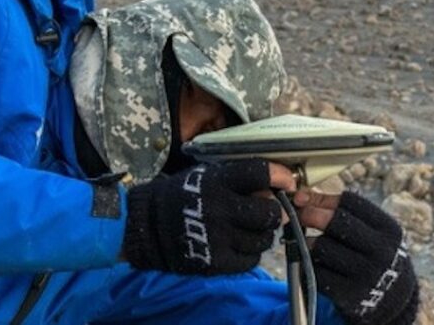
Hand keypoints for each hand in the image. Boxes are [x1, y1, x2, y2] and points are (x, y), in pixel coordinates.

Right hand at [122, 159, 294, 274]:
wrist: (146, 227)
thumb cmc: (181, 196)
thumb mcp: (205, 175)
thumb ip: (237, 179)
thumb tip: (275, 188)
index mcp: (217, 181)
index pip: (259, 173)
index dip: (280, 176)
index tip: (287, 181)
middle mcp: (219, 208)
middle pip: (269, 212)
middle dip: (274, 211)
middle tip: (268, 211)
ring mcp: (218, 237)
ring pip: (264, 238)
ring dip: (262, 233)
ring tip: (249, 229)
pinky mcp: (216, 262)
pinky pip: (251, 259)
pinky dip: (250, 252)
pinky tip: (239, 244)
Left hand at [295, 191, 419, 324]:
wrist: (393, 299)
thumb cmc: (375, 256)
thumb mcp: (375, 233)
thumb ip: (347, 214)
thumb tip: (305, 197)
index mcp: (387, 229)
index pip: (351, 203)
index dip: (322, 198)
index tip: (303, 197)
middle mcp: (380, 250)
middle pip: (337, 222)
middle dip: (311, 214)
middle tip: (298, 215)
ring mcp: (365, 274)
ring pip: (322, 248)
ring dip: (306, 241)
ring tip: (304, 241)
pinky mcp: (349, 295)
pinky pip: (317, 272)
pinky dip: (307, 264)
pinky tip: (308, 261)